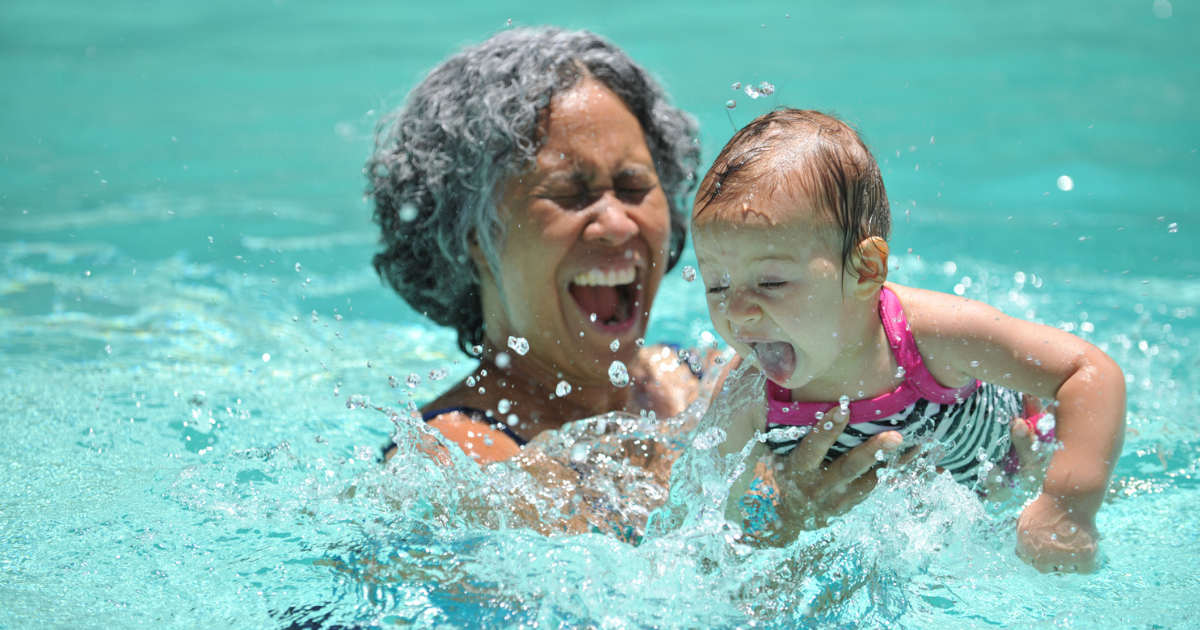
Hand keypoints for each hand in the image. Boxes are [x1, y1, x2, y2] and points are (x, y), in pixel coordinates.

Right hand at [771, 405, 903, 532]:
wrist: (787, 517)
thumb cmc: (783, 475)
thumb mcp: (776, 457)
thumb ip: (784, 435)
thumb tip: (785, 399)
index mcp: (798, 470)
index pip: (812, 449)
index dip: (826, 430)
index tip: (843, 408)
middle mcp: (819, 486)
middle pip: (848, 468)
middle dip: (872, 451)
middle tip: (896, 437)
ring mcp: (837, 499)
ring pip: (869, 481)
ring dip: (894, 463)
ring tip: (918, 446)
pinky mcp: (851, 505)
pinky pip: (875, 488)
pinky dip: (895, 474)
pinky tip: (916, 460)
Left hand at [1016, 493, 1099, 572]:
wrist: (1067, 498)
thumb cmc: (1045, 507)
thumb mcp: (1024, 520)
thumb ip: (1021, 538)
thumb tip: (1020, 553)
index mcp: (1027, 550)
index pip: (1030, 562)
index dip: (1038, 554)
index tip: (1045, 546)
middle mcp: (1043, 558)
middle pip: (1047, 569)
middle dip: (1052, 560)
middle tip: (1059, 546)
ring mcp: (1064, 559)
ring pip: (1066, 570)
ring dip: (1069, 560)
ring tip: (1072, 541)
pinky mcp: (1085, 557)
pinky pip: (1085, 570)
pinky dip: (1086, 563)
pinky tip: (1084, 549)